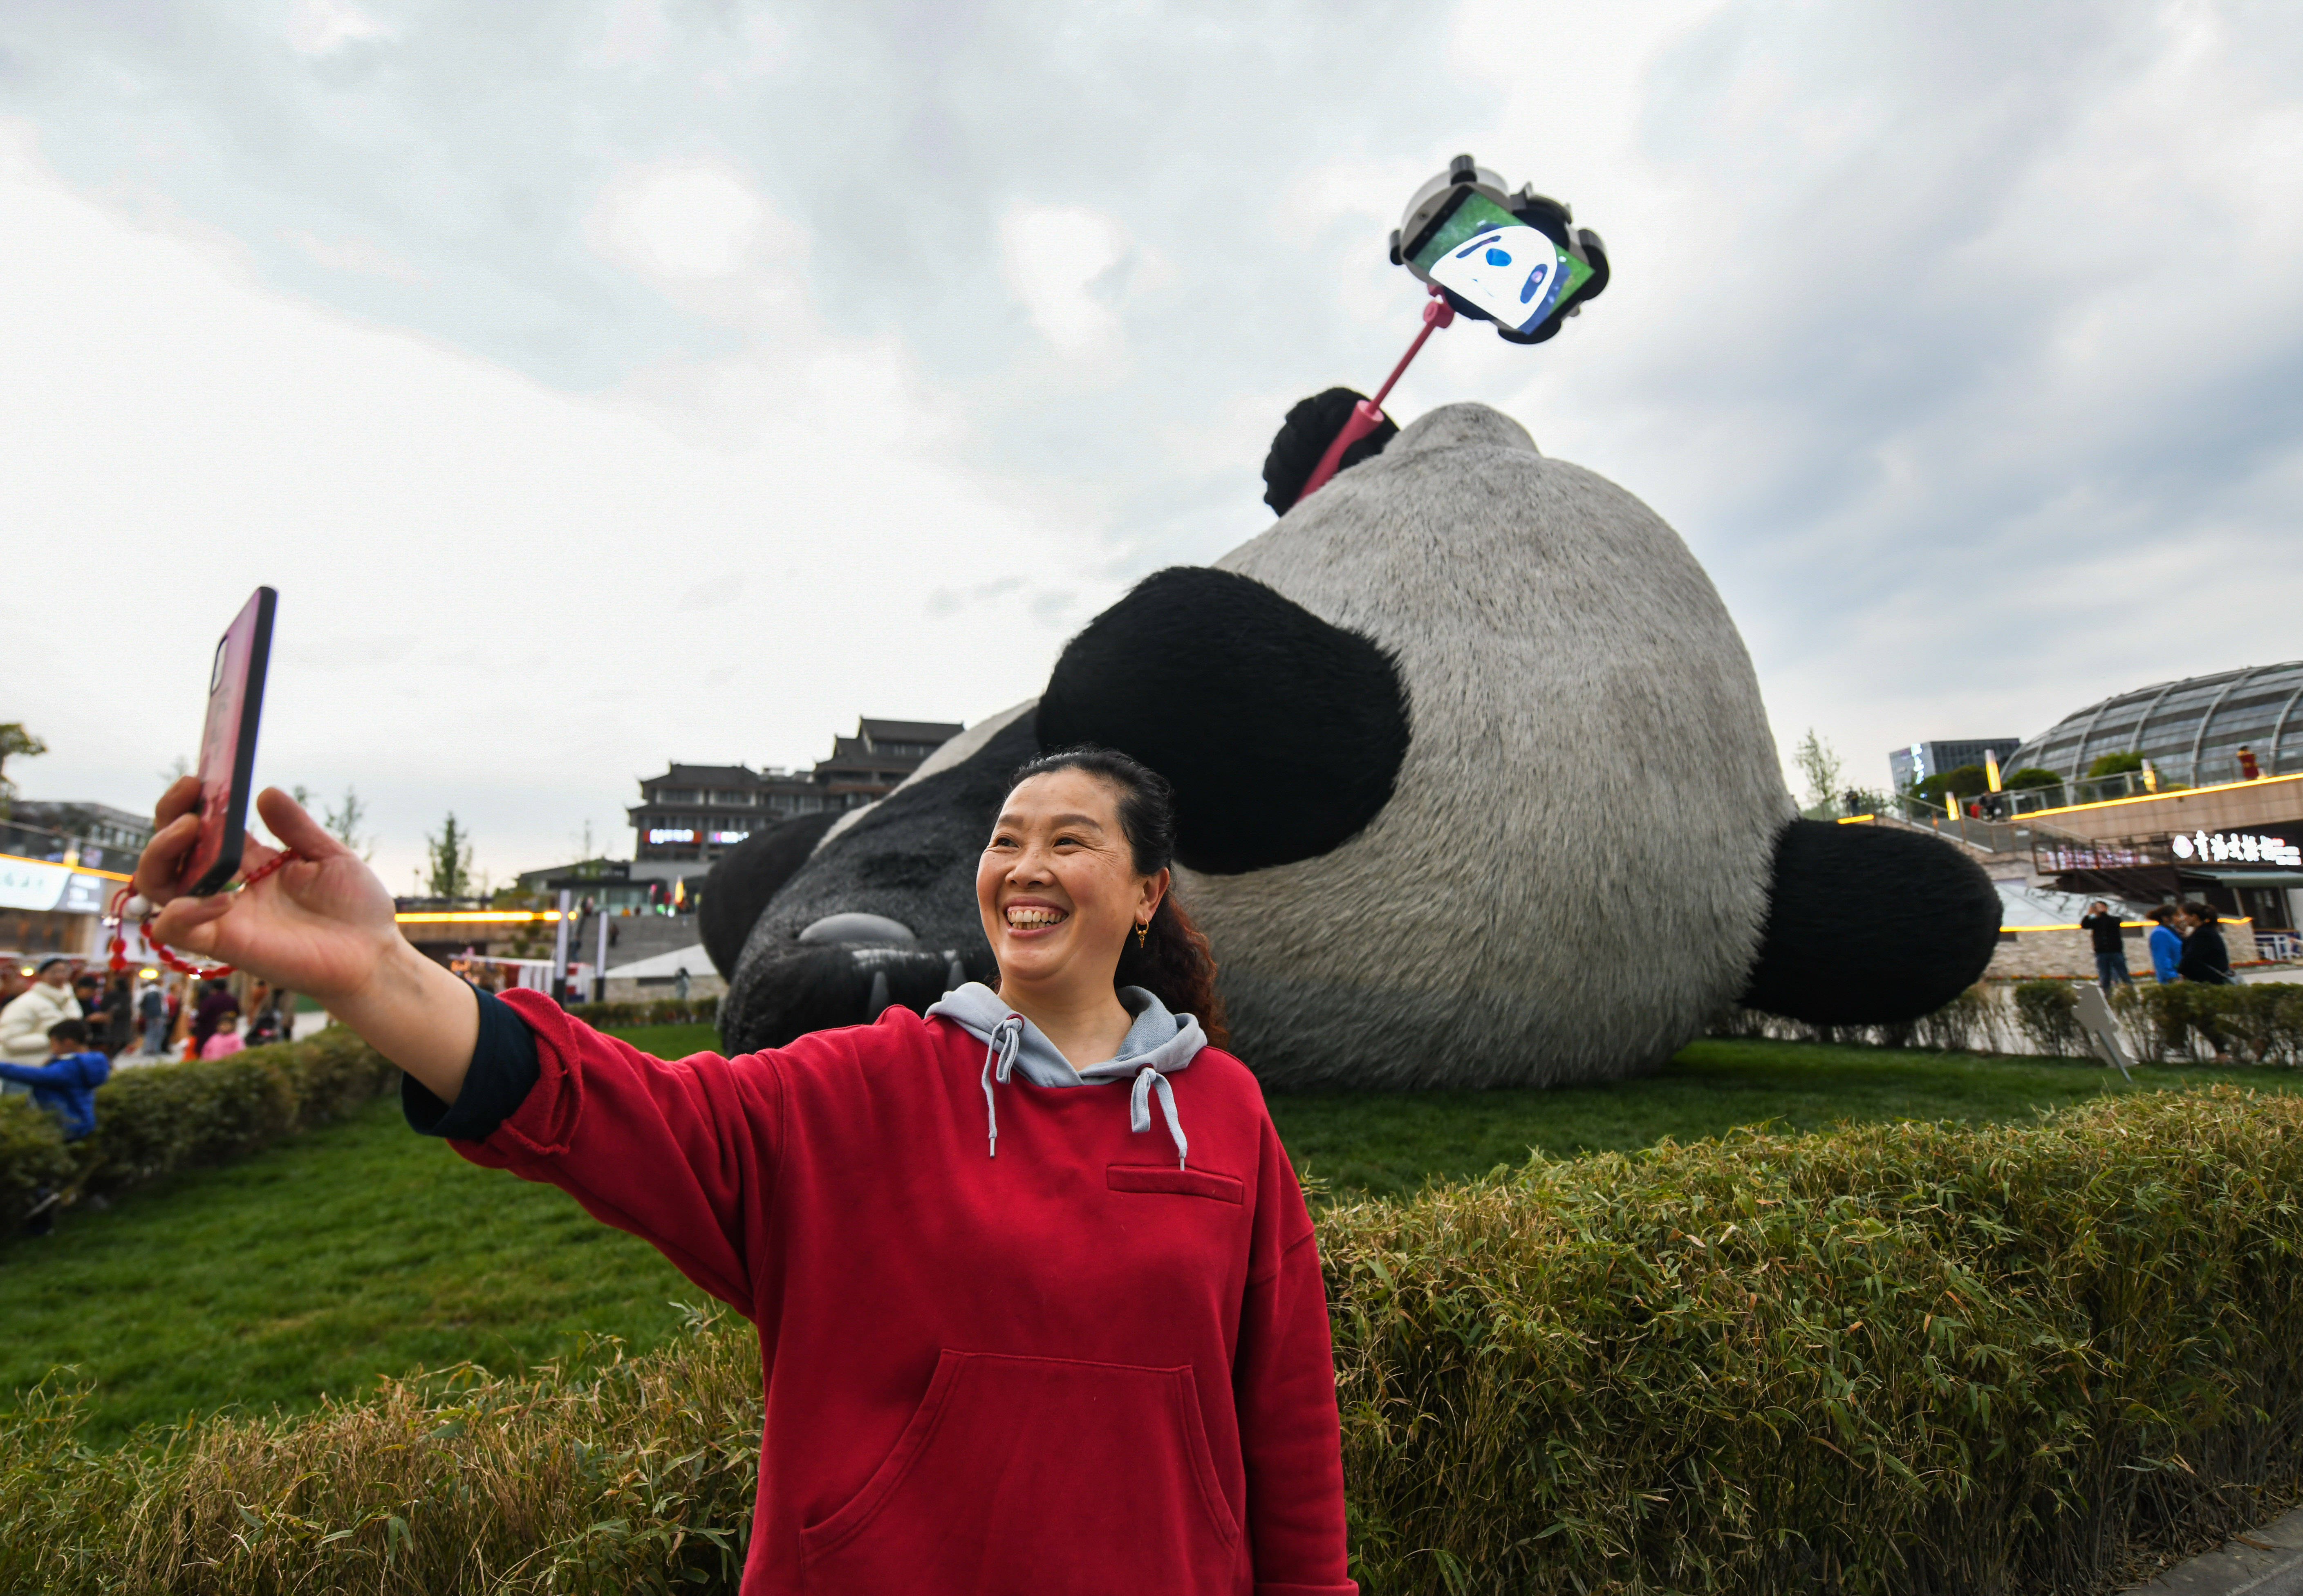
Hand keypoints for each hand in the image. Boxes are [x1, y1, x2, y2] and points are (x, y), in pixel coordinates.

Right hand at [133, 781, 478, 1098]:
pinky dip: (183, 910)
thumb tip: (265, 792)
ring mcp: (222, 916)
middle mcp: (228, 887)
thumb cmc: (355, 908)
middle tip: (188, 800)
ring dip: (158, 855)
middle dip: (166, 822)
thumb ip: (296, 827)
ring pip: (157, 888)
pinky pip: (176, 929)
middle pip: (169, 854)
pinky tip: (222, 897)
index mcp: (250, 863)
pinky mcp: (225, 945)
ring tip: (190, 829)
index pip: (203, 830)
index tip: (198, 779)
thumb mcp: (329, 857)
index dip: (192, 804)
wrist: (374, 955)